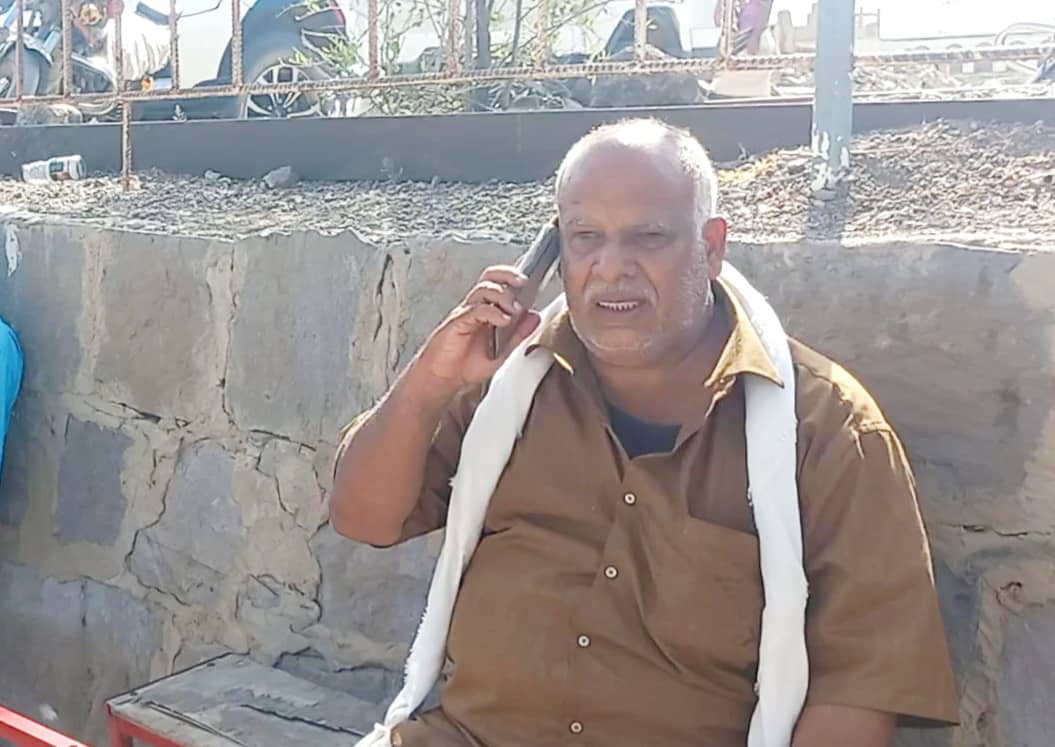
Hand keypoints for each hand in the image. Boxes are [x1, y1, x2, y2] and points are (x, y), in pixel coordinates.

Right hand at [412, 265, 541, 402]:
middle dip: (507, 275)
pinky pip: (475, 310)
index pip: (498, 283)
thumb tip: (534, 317)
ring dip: (502, 295)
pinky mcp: (457, 322)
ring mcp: (465, 314)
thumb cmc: (464, 366)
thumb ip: (518, 334)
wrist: (441, 379)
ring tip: (513, 309)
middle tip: (522, 281)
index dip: (513, 278)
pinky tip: (503, 320)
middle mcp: (475, 308)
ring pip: (483, 290)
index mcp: (485, 312)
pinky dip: (492, 312)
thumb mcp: (501, 352)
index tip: (528, 282)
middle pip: (489, 278)